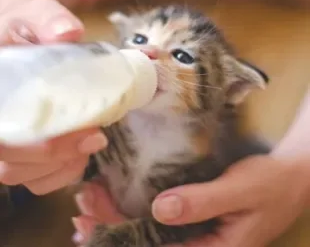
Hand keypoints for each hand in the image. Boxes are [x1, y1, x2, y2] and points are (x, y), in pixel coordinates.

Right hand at [0, 0, 105, 194]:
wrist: (22, 38)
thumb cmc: (24, 29)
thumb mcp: (33, 15)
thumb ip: (46, 20)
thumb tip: (68, 32)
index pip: (2, 138)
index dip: (35, 146)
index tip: (84, 132)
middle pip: (8, 166)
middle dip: (57, 157)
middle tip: (96, 137)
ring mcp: (3, 144)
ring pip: (22, 176)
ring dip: (62, 165)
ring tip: (90, 141)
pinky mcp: (18, 153)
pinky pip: (35, 181)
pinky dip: (61, 173)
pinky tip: (79, 154)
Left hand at [72, 154, 309, 246]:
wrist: (288, 176)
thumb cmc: (268, 184)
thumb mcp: (239, 191)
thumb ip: (202, 202)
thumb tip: (159, 210)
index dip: (121, 240)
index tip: (90, 225)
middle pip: (147, 244)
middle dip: (111, 228)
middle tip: (82, 208)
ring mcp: (197, 233)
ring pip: (150, 232)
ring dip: (118, 219)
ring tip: (89, 205)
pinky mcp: (196, 216)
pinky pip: (161, 219)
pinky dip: (136, 211)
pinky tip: (117, 202)